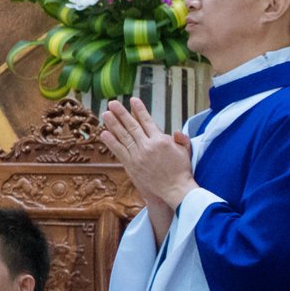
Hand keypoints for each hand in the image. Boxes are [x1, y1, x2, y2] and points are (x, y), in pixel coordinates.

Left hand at [99, 97, 198, 235]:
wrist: (175, 190)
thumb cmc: (181, 170)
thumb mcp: (185, 152)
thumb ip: (181, 139)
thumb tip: (175, 131)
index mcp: (161, 140)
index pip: (147, 121)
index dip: (139, 110)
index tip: (132, 100)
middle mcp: (148, 146)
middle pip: (132, 126)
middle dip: (121, 113)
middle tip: (112, 103)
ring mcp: (138, 156)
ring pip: (123, 137)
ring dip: (113, 124)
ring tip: (105, 114)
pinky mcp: (132, 165)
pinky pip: (119, 151)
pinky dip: (111, 142)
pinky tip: (104, 133)